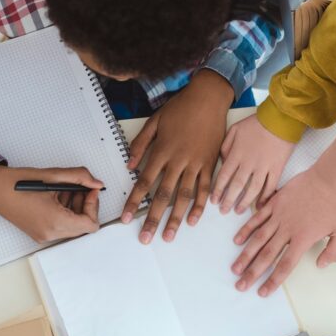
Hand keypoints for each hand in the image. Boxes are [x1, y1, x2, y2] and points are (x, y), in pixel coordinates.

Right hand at [0, 166, 101, 241]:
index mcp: (55, 222)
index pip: (90, 224)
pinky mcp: (40, 233)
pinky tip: (57, 196)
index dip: (94, 205)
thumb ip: (80, 178)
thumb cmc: (17, 183)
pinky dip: (65, 211)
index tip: (91, 190)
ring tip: (65, 190)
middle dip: (85, 205)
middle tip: (81, 188)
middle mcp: (50, 233)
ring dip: (75, 208)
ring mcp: (44, 235)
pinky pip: (61, 226)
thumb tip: (96, 183)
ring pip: (73, 226)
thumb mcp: (53, 175)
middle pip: (83, 226)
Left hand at [121, 70, 233, 242]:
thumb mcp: (154, 121)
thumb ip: (141, 144)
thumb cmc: (180, 107)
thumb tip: (129, 165)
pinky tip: (193, 220)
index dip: (134, 202)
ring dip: (175, 218)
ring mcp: (196, 163)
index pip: (144, 182)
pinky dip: (200, 205)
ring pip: (183, 196)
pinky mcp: (210, 163)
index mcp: (162, 151)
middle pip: (162, 195)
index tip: (125, 218)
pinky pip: (205, 188)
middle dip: (153, 219)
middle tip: (145, 238)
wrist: (209, 97)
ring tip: (169, 236)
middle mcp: (178, 160)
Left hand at [213, 114, 295, 213]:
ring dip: (244, 202)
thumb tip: (222, 160)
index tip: (214, 201)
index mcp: (237, 154)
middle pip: (236, 186)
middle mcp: (248, 163)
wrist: (280, 119)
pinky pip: (270, 186)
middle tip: (223, 211)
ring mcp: (264, 167)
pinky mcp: (277, 168)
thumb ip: (226, 146)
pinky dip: (265, 198)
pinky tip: (259, 206)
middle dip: (228, 200)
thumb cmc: (256, 123)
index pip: (224, 176)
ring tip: (238, 211)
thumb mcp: (235, 129)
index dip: (218, 190)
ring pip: (252, 190)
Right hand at [231, 166, 335, 295]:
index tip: (262, 291)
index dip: (272, 280)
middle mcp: (287, 230)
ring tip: (235, 268)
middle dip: (252, 273)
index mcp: (303, 239)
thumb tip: (321, 265)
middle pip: (266, 256)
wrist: (329, 178)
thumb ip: (333, 252)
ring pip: (258, 239)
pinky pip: (257, 218)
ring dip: (245, 255)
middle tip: (240, 285)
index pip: (284, 265)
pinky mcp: (274, 203)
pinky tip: (237, 240)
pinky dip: (246, 229)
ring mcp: (279, 215)